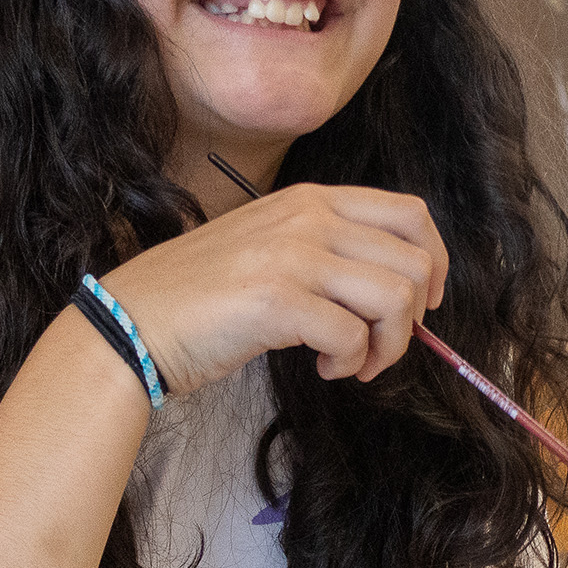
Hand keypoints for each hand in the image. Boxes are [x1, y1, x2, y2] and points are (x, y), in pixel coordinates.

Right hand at [95, 183, 447, 396]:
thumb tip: (398, 290)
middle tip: (379, 345)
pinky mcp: (277, 300)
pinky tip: (324, 367)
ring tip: (353, 362)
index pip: (410, 212)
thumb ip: (327, 251)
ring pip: (395, 299)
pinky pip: (353, 336)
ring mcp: (293, 255)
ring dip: (387, 345)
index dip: (434, 262)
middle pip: (414, 261)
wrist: (133, 320)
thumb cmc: (202, 296)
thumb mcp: (272, 246)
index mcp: (311, 200)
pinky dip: (350, 362)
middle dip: (413, 318)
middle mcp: (308, 217)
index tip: (423, 304)